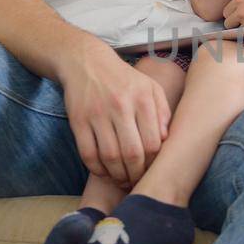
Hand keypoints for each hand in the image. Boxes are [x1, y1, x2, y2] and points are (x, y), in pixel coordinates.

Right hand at [57, 41, 171, 186]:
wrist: (85, 62)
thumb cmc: (123, 79)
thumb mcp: (150, 87)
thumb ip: (163, 112)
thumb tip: (166, 140)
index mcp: (142, 99)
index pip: (153, 143)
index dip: (153, 164)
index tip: (153, 171)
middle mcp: (120, 106)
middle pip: (132, 153)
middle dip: (136, 174)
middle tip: (137, 182)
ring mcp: (97, 114)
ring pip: (110, 157)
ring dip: (117, 176)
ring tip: (122, 180)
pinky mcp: (78, 120)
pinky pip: (87, 153)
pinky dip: (96, 169)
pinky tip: (104, 172)